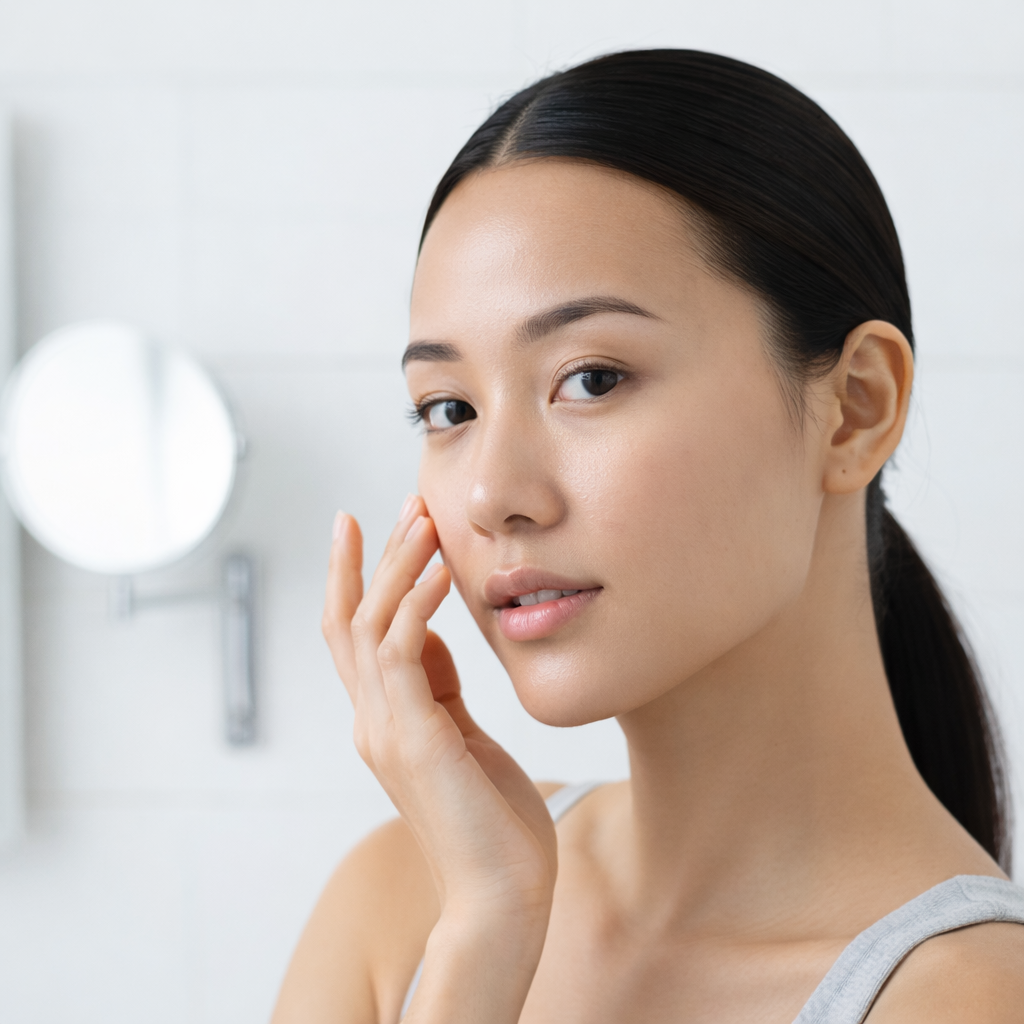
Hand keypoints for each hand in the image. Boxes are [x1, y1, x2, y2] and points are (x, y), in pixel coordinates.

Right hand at [322, 495, 556, 932]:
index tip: (370, 525)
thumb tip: (429, 635)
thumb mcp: (463, 738)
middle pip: (348, 620)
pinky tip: (444, 571)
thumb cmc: (494, 823)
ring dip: (396, 567)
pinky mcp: (413, 739)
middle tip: (401, 504)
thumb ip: (439, 689)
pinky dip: (417, 604)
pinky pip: (403, 653)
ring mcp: (386, 730)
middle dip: (370, 557)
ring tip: (422, 519)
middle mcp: (373, 720)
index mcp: (385, 721)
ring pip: (369, 626)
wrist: (502, 898)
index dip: (357, 577)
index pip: (355, 635)